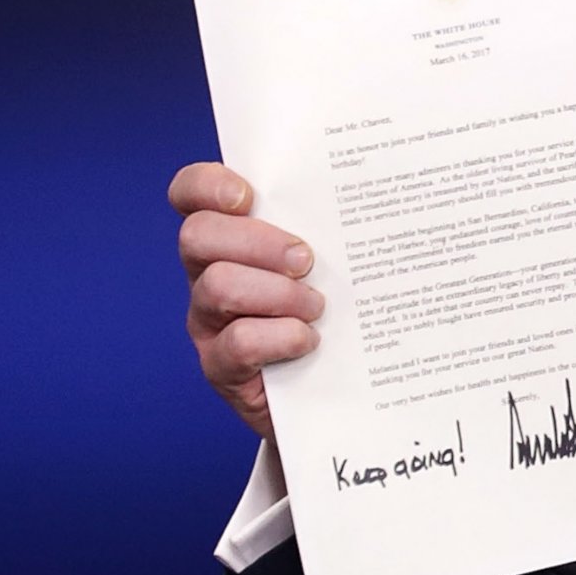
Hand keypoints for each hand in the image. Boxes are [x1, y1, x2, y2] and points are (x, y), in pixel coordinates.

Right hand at [170, 162, 323, 440]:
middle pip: (198, 235)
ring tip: (317, 306)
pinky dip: (280, 336)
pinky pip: (238, 343)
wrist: (335, 392)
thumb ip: (334, 227)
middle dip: (257, 241)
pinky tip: (310, 340)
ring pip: (216, 286)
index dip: (207, 185)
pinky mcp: (222, 368)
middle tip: (306, 259)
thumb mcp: (336, 263)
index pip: (192, 195)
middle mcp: (208, 273)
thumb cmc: (337, 315)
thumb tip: (383, 181)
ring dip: (276, 292)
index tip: (247, 196)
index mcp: (231, 238)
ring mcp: (209, 322)